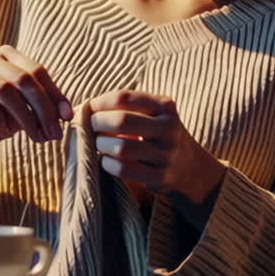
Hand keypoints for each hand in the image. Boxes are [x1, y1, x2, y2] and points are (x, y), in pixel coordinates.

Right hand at [0, 46, 71, 179]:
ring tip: (34, 137)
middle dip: (43, 109)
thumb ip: (40, 107)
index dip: (55, 94)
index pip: (37, 71)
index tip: (67, 118)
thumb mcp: (21, 113)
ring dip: (25, 117)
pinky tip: (4, 132)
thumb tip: (65, 113)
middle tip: (54, 134)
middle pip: (23, 79)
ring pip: (4, 90)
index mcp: (4, 55)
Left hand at [87, 90, 225, 206]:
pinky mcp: (160, 177)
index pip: (124, 97)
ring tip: (99, 144)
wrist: (192, 169)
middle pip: (122, 120)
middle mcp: (169, 129)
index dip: (100, 102)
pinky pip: (123, 170)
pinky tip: (107, 161)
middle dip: (98, 123)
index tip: (89, 107)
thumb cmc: (161, 136)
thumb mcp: (155, 116)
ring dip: (101, 145)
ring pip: (121, 148)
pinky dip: (108, 164)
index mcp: (165, 107)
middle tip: (90, 126)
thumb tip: (82, 108)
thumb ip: (127, 109)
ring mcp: (166, 155)